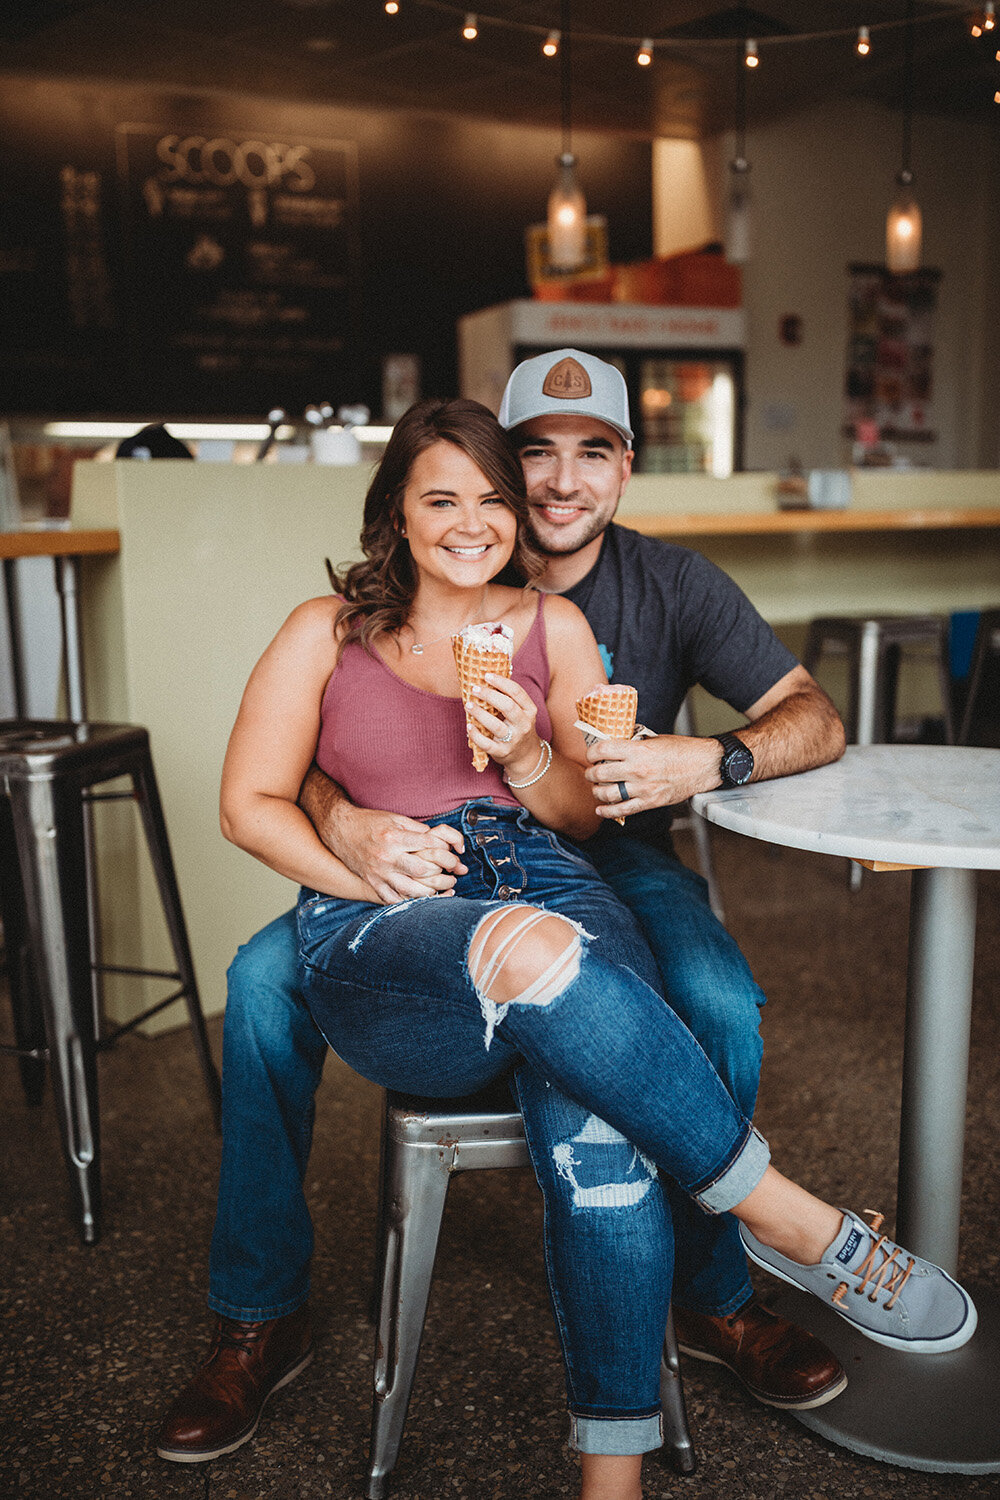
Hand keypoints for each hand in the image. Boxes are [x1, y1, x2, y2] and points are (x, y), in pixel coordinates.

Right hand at [320, 802, 466, 902]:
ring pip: (409, 889)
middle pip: (421, 870)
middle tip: (452, 872)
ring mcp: (379, 872)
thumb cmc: (370, 822)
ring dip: (429, 892)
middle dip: (441, 872)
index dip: (445, 850)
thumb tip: (438, 839)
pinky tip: (420, 900)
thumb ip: (416, 829)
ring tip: (442, 890)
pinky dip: (408, 902)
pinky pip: (392, 899)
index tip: (454, 852)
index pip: (428, 846)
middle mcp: (387, 856)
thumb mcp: (395, 818)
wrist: (340, 829)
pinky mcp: (372, 882)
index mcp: (394, 837)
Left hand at [468, 672, 541, 780]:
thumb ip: (509, 697)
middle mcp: (524, 724)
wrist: (525, 755)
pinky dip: (476, 735)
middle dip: (489, 695)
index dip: (501, 682)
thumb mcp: (521, 712)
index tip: (486, 675)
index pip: (517, 692)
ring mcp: (514, 740)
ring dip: (480, 713)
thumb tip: (487, 677)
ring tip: (468, 705)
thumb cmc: (517, 727)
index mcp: (529, 710)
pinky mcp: (503, 752)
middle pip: (507, 706)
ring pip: (496, 725)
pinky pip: (487, 744)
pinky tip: (468, 726)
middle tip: (474, 688)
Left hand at [585, 734, 720, 818]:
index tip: (592, 754)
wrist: (704, 765)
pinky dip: (608, 812)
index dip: (592, 752)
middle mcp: (638, 770)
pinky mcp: (650, 802)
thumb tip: (615, 744)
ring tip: (597, 788)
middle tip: (592, 771)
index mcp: (638, 750)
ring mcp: (643, 788)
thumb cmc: (682, 750)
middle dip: (591, 772)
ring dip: (597, 791)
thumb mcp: (655, 739)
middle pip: (600, 773)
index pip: (603, 750)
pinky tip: (601, 810)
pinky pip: (623, 810)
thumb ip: (634, 743)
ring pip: (607, 794)